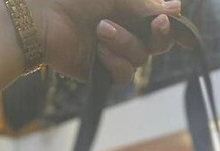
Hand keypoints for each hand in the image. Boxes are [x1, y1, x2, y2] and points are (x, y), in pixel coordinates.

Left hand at [31, 0, 181, 84]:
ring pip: (140, 58)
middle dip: (158, 34)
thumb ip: (146, 5)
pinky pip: (123, 75)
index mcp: (128, 8)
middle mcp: (124, 30)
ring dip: (125, 43)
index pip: (160, 20)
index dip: (171, 25)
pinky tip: (99, 52)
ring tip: (101, 30)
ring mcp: (113, 52)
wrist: (41, 15)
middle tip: (156, 23)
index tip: (171, 19)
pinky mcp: (101, 72)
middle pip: (157, 43)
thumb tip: (178, 8)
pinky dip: (115, 63)